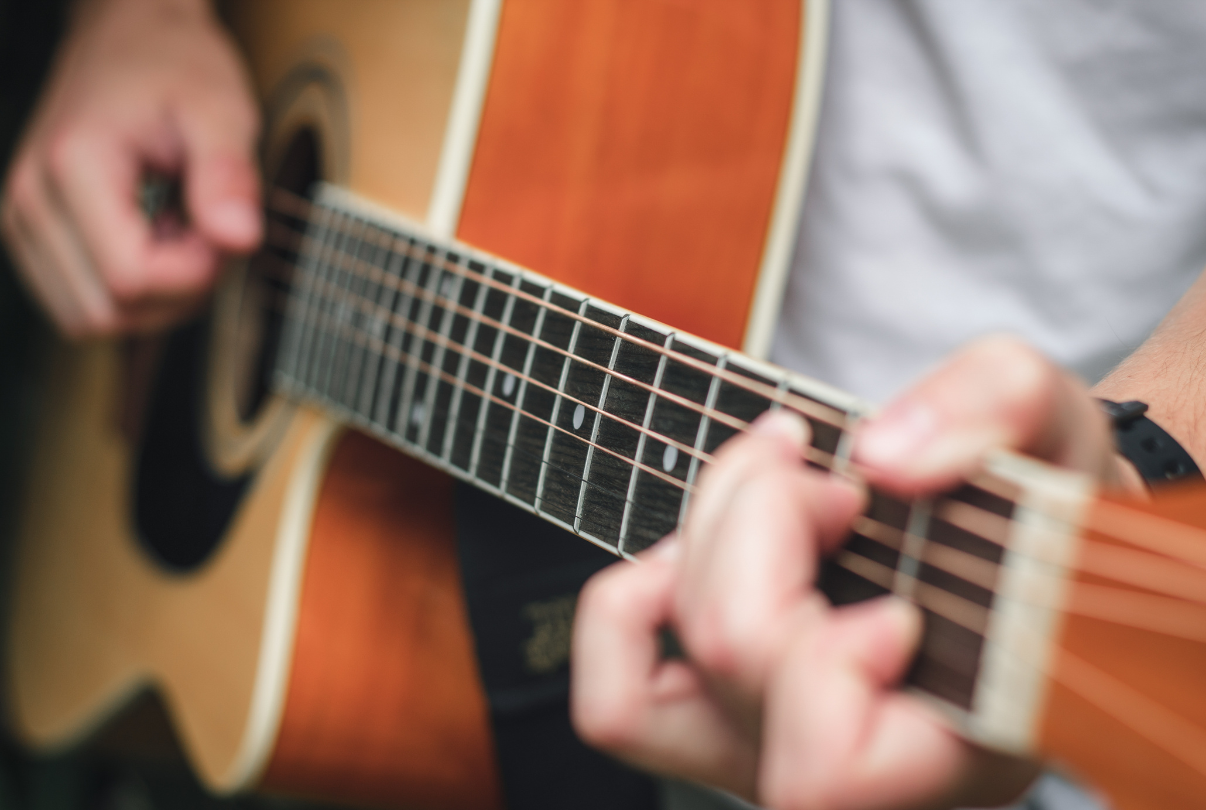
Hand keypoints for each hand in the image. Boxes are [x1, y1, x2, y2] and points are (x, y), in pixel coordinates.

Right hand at [1, 0, 260, 336]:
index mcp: (72, 167)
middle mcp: (30, 201)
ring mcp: (24, 223)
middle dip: (177, 290)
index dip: (195, 272)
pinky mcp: (34, 237)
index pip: (131, 280)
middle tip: (205, 228)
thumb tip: (239, 240)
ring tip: (178, 230)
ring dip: (155, 296)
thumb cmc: (177, 67)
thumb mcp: (222, 110)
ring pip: (93, 319)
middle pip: (110, 312)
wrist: (132, 38)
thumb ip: (229, 175)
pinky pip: (84, 304)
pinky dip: (131, 291)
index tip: (222, 226)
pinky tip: (154, 239)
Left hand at [572, 336, 1119, 808]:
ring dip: (695, 550)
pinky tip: (696, 544)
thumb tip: (882, 455)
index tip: (879, 536)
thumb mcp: (1047, 419)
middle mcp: (856, 776)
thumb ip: (992, 404)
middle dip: (761, 514)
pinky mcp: (721, 721)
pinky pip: (619, 701)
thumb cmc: (1037, 501)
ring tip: (764, 490)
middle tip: (829, 475)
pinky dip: (626, 608)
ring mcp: (773, 753)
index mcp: (961, 743)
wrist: (1015, 539)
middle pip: (732, 661)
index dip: (827, 647)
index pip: (828, 765)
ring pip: (640, 696)